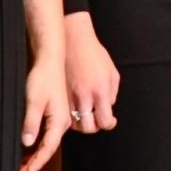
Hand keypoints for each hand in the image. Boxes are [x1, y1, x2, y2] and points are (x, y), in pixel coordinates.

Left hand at [19, 55, 68, 170]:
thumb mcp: (34, 101)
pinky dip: (36, 145)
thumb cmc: (43, 77)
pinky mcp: (54, 113)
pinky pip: (46, 135)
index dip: (36, 163)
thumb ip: (31, 123)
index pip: (47, 149)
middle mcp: (62, 122)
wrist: (51, 60)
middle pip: (48, 149)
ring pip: (47, 143)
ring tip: (20, 167)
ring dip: (34, 156)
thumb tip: (27, 142)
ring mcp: (59, 118)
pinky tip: (27, 150)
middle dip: (34, 164)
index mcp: (59, 120)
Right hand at [64, 12, 119, 133]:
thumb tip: (109, 107)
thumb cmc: (94, 54)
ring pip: (75, 125)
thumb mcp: (111, 72)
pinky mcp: (58, 96)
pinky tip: (76, 111)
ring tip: (87, 116)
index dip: (109, 124)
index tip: (110, 121)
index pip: (104, 121)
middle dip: (95, 127)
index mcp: (100, 90)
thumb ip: (112, 92)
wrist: (72, 41)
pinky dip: (71, 118)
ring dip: (82, 124)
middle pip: (88, 128)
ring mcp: (69, 98)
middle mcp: (84, 97)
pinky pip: (64, 116)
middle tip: (98, 120)